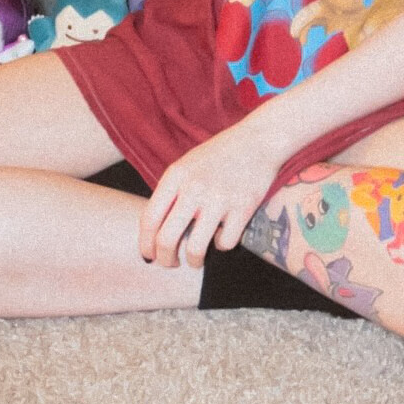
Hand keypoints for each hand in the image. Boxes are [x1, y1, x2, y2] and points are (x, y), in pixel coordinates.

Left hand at [139, 122, 283, 268]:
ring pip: (195, 249)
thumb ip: (171, 193)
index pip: (149, 219)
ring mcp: (219, 198)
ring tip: (196, 259)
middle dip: (165, 260)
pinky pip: (225, 243)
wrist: (258, 140)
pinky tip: (223, 235)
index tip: (149, 256)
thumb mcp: (187, 165)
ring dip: (193, 261)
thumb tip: (155, 231)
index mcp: (176, 175)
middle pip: (167, 239)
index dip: (145, 244)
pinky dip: (222, 245)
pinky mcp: (243, 208)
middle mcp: (194, 187)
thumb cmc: (219, 155)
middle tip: (171, 263)